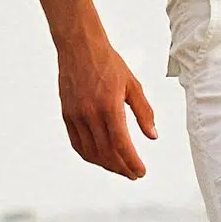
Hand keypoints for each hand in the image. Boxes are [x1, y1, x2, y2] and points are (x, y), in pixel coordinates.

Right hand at [56, 30, 157, 179]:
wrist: (79, 47)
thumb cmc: (109, 63)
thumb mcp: (133, 85)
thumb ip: (144, 112)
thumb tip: (153, 136)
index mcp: (109, 106)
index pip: (121, 144)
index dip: (132, 162)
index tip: (141, 172)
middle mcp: (90, 114)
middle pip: (106, 153)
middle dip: (122, 168)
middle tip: (134, 174)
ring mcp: (76, 116)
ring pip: (91, 152)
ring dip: (106, 165)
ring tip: (120, 168)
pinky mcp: (67, 115)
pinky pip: (77, 144)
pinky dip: (90, 156)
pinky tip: (100, 158)